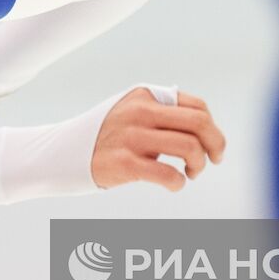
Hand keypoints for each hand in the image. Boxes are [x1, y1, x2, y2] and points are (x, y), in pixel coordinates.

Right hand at [90, 88, 224, 190]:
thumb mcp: (131, 110)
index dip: (213, 129)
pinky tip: (174, 184)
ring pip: (189, 147)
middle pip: (199, 123)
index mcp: (146, 95)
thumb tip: (203, 125)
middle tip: (213, 160)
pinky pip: (168, 175)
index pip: (197, 106)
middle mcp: (140, 111)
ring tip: (190, 173)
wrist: (62, 152)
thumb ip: (161, 111)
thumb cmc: (106, 135)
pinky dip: (179, 183)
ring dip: (199, 165)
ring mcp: (131, 136)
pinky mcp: (123, 163)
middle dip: (216, 144)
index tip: (213, 147)